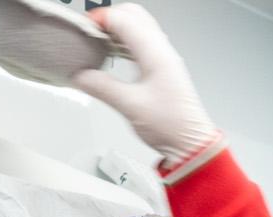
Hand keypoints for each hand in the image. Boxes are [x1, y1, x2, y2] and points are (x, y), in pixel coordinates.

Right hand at [74, 5, 218, 162]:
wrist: (190, 144)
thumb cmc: (171, 126)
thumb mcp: (130, 107)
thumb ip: (102, 87)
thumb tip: (81, 76)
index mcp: (156, 54)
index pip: (124, 20)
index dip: (100, 19)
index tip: (84, 30)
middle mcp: (162, 51)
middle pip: (133, 15)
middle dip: (109, 18)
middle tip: (91, 32)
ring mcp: (164, 58)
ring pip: (138, 26)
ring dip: (117, 28)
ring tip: (98, 42)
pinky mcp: (163, 68)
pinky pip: (142, 42)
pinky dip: (125, 41)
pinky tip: (113, 54)